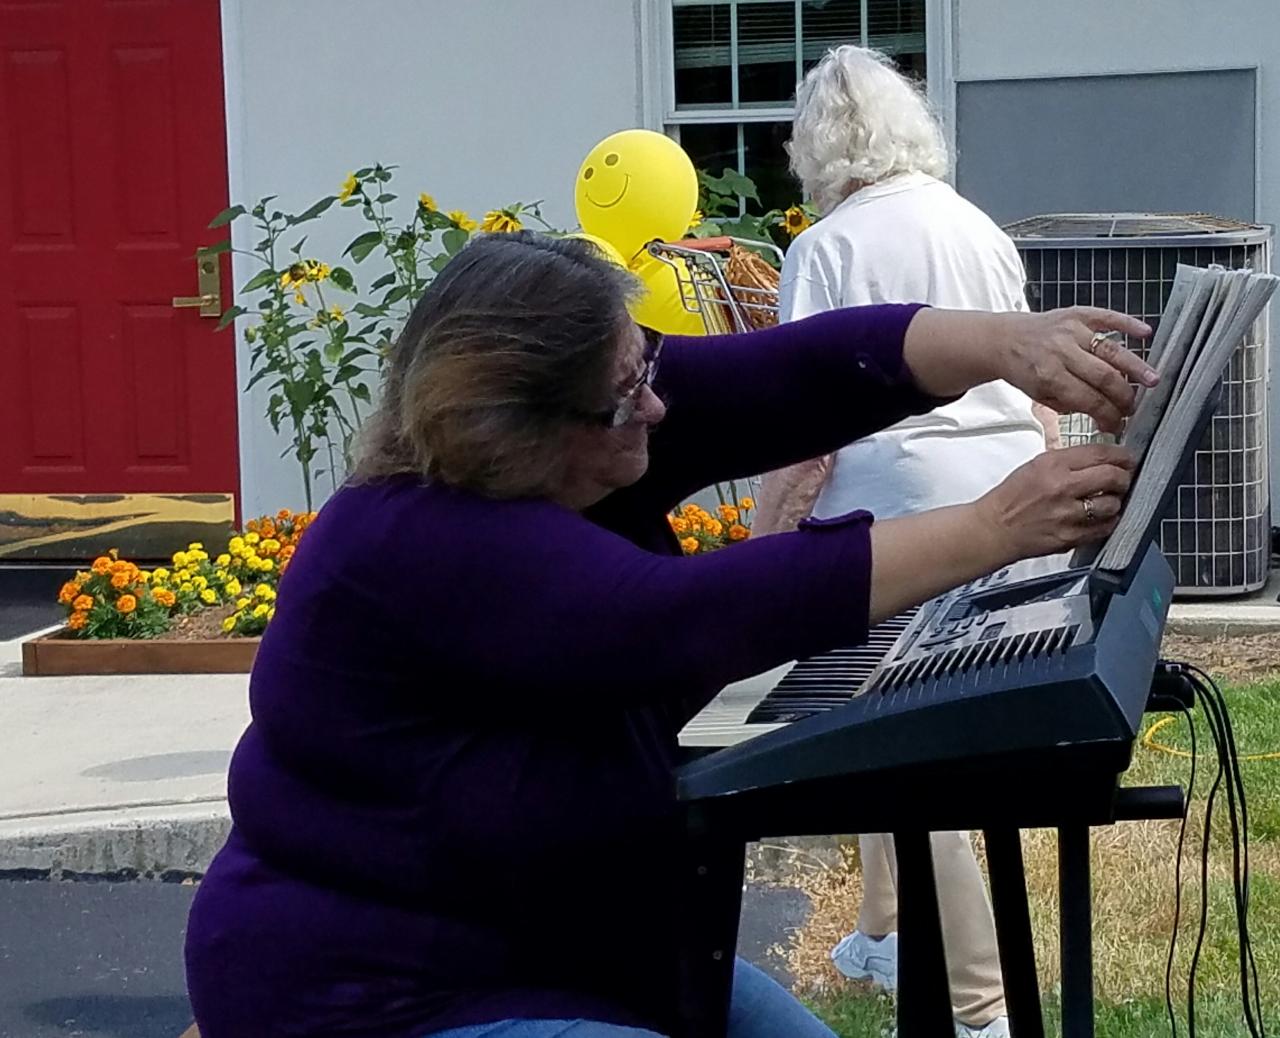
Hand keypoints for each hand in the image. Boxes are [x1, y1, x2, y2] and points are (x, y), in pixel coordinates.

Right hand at [971, 444, 1135, 561]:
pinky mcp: (1070, 537)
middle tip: (1122, 479)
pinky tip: (1099, 517)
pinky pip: (1104, 528)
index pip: (1100, 453)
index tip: (1126, 459)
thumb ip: (1068, 461)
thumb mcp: (1036, 466)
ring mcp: (1067, 515)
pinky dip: (1107, 521)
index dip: (1121, 455)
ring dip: (1115, 502)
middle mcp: (1062, 488)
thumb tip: (1101, 459)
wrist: (993, 529)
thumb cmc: (1011, 499)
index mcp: (1052, 465)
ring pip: (1112, 504)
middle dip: (1123, 477)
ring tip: (1107, 500)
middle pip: (1113, 477)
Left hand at [997, 307, 1156, 433]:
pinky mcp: (1076, 314)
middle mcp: (1061, 352)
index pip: (1089, 400)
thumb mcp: (1039, 396)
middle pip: (1104, 377)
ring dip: (1135, 367)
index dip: (1108, 415)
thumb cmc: (1024, 369)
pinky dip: (1128, 323)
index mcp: (1049, 376)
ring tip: (1153, 381)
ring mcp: (1071, 330)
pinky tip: (1146, 333)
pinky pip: (1107, 317)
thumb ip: (1069, 404)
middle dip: (1124, 396)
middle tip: (1134, 407)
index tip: (1119, 425)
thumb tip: (1103, 414)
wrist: (1003, 340)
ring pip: (1111, 350)